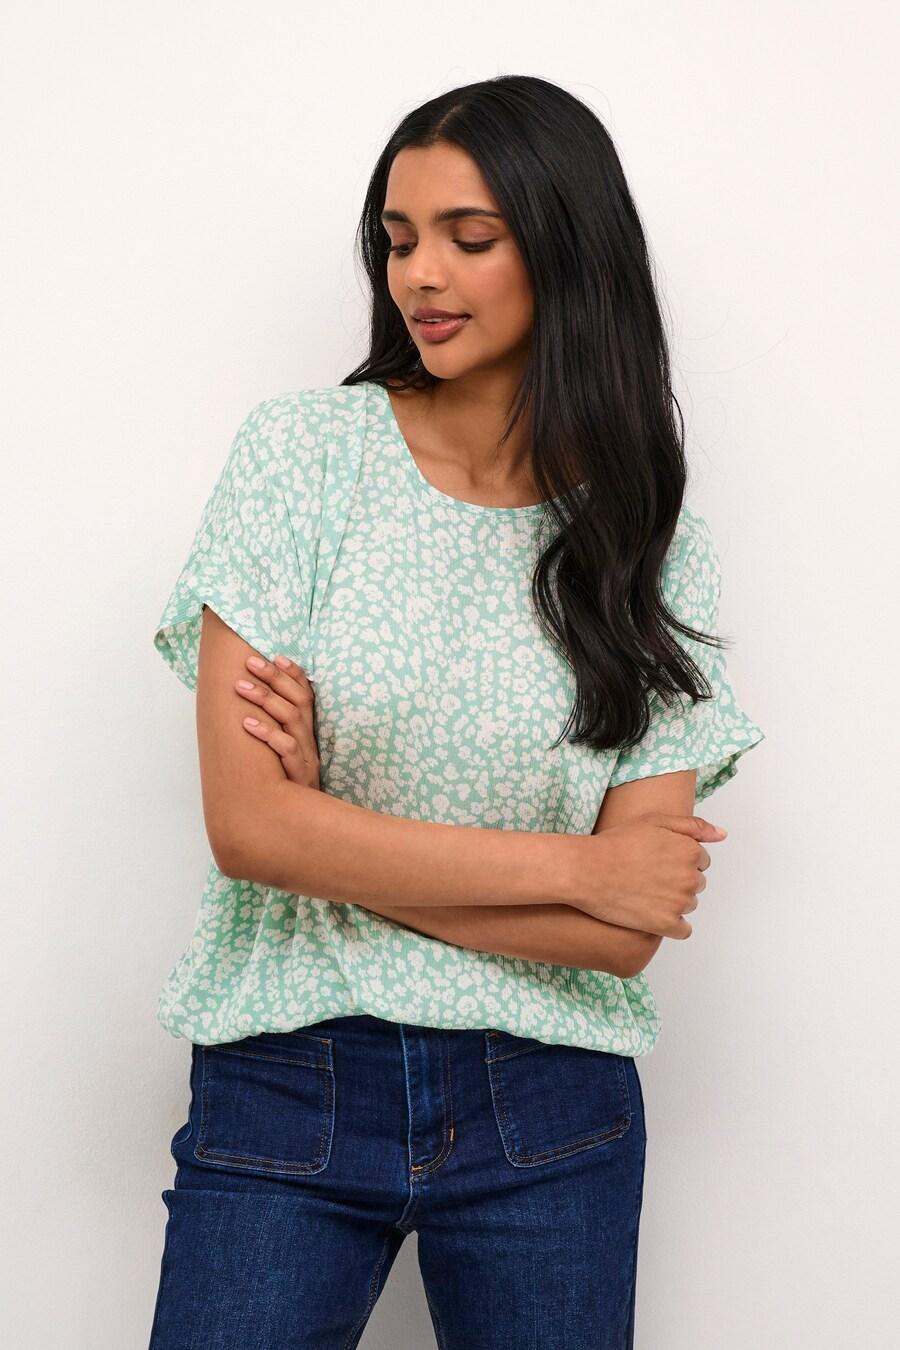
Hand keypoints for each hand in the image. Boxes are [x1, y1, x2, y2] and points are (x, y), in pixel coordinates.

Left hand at [234, 654, 320, 789]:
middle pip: (298, 701)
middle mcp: (310, 741)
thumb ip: (277, 734)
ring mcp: (306, 757)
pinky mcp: (299, 775)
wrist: (303, 825)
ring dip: (266, 699)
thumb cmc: (288, 790)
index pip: (306, 695)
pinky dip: (267, 733)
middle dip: (274, 678)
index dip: (293, 674)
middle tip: (250, 661)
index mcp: (308, 734)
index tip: (276, 655)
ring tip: (241, 686)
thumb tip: (249, 709)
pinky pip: (286, 749)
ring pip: (291, 719)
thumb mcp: (287, 759)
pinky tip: (246, 722)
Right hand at [576, 812, 726, 939]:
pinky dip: (671, 924)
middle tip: (648, 875)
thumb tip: (722, 836)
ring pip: (688, 905)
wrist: (586, 870)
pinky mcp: (665, 925)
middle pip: (695, 883)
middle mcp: (690, 878)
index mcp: (690, 852)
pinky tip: (651, 913)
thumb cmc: (616, 843)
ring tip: (644, 892)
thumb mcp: (655, 822)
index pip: (700, 861)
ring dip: (673, 901)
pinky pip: (683, 930)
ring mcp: (679, 903)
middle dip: (677, 880)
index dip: (677, 859)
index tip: (656, 860)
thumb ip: (693, 827)